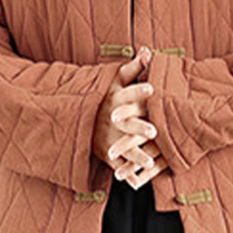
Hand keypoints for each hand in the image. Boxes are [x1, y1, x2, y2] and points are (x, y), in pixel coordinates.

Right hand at [93, 46, 167, 188]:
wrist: (80, 122)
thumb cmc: (105, 99)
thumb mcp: (115, 82)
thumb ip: (133, 68)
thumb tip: (148, 50)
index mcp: (116, 100)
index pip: (128, 93)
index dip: (139, 91)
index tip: (152, 88)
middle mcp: (112, 120)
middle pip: (127, 123)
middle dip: (138, 128)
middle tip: (153, 131)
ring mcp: (110, 138)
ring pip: (124, 148)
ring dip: (135, 156)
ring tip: (149, 162)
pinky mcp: (109, 154)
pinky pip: (119, 165)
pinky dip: (126, 175)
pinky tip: (137, 182)